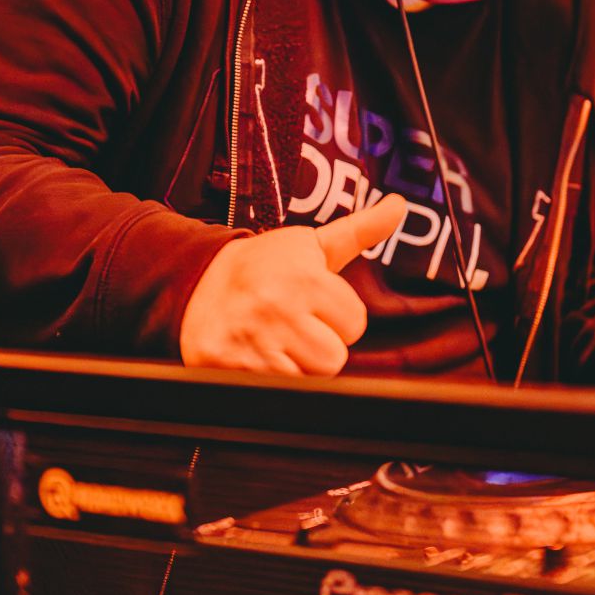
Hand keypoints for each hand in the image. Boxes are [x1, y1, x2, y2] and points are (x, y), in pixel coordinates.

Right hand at [179, 194, 406, 375]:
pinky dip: (272, 378)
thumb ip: (359, 230)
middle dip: (319, 344)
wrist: (194, 283)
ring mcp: (254, 342)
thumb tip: (400, 205)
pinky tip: (260, 355)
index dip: (337, 315)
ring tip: (277, 339)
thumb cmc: (263, 265)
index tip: (311, 302)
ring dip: (297, 364)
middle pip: (334, 357)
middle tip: (293, 324)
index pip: (355, 322)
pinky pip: (278, 389)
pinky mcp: (231, 368)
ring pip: (310, 378)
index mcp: (304, 277)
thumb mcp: (309, 245)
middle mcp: (278, 309)